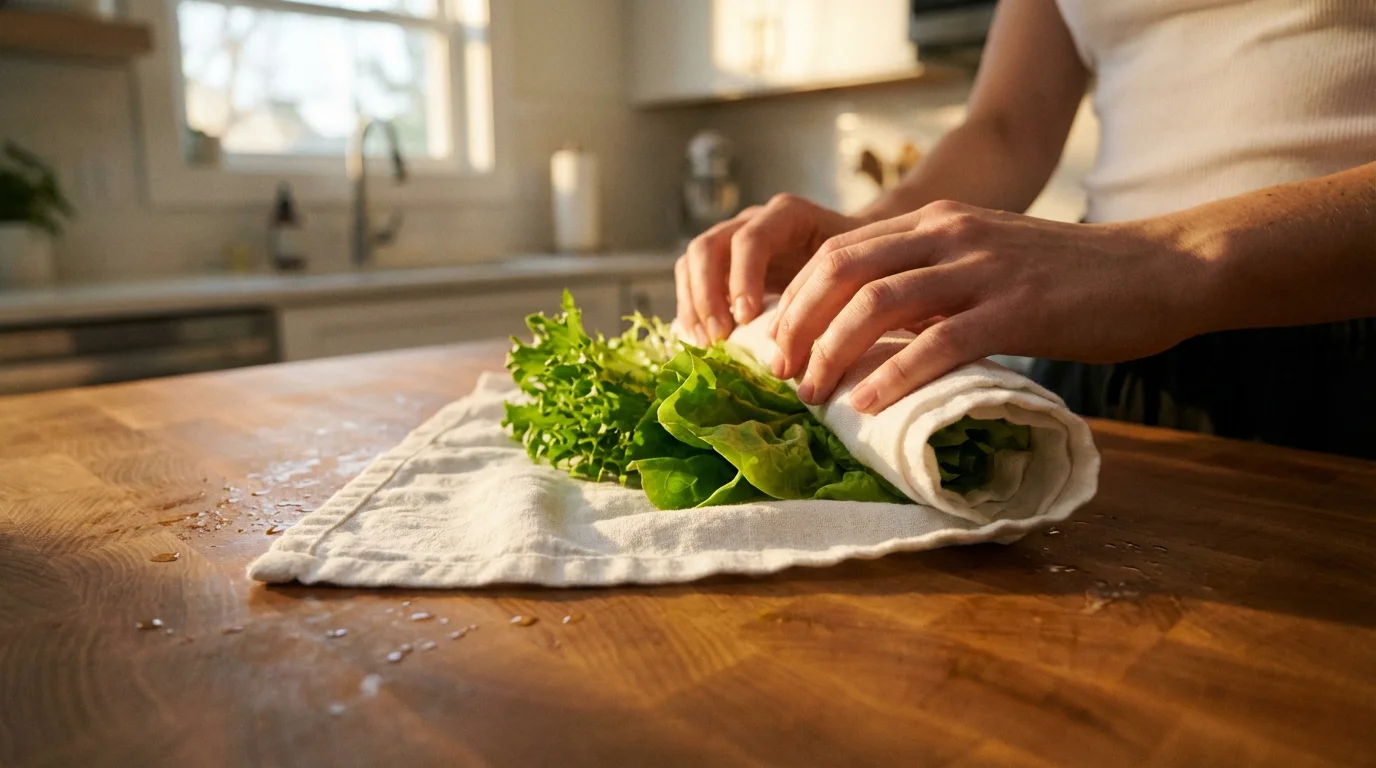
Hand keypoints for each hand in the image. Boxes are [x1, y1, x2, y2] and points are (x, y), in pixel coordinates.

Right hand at [675, 194, 867, 345]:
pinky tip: (702, 340)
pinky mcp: (721, 263)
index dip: (742, 278)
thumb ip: (830, 288)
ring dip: (693, 304)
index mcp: (787, 215)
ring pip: (691, 261)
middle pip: (708, 246)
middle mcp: (752, 221)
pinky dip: (690, 309)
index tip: (745, 318)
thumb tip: (804, 334)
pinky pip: (689, 279)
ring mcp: (732, 239)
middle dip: (707, 294)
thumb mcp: (851, 269)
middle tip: (719, 336)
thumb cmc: (853, 265)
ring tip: (707, 342)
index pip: (750, 239)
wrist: (851, 256)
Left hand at [769, 200, 1209, 413]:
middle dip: (796, 325)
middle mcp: (949, 235)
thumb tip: (870, 336)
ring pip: (877, 305)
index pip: (837, 253)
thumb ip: (930, 284)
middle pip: (840, 272)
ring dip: (832, 352)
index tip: (774, 344)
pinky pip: (938, 341)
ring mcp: (982, 269)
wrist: (1157, 270)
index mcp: (936, 223)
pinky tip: (868, 403)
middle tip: (777, 373)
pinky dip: (894, 375)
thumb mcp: (985, 263)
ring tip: (811, 394)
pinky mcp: (1017, 309)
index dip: (794, 300)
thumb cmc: (1069, 278)